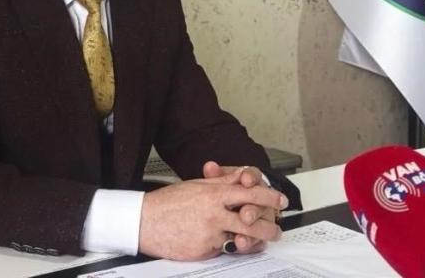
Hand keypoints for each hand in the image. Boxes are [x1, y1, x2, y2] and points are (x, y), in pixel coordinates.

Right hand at [138, 171, 286, 260]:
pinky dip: (232, 246)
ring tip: (265, 240)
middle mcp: (215, 211)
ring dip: (258, 239)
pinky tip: (235, 245)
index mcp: (213, 192)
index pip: (249, 191)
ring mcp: (211, 231)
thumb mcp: (195, 185)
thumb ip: (220, 182)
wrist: (144, 221)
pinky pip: (226, 249)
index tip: (280, 199)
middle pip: (253, 216)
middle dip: (270, 222)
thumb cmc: (167, 203)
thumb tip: (241, 177)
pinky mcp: (206, 248)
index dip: (269, 195)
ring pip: (244, 236)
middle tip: (277, 226)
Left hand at [202, 162, 284, 252]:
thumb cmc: (220, 195)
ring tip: (241, 236)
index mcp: (250, 182)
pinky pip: (258, 240)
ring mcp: (261, 218)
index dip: (251, 177)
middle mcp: (259, 199)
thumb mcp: (217, 183)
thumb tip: (210, 167)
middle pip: (262, 203)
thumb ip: (214, 176)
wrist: (217, 215)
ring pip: (263, 224)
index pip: (254, 175)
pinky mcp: (258, 235)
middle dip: (254, 209)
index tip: (246, 180)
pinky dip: (249, 243)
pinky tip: (240, 244)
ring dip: (253, 230)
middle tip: (245, 215)